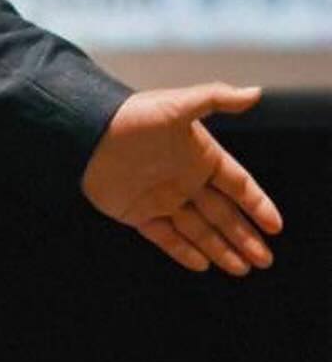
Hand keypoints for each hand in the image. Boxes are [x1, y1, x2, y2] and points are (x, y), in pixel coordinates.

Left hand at [80, 84, 281, 274]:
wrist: (85, 130)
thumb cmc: (133, 115)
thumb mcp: (177, 104)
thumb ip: (216, 98)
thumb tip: (256, 92)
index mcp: (199, 156)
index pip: (238, 185)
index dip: (258, 205)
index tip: (276, 226)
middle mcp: (185, 179)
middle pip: (223, 214)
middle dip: (245, 237)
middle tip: (266, 260)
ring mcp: (162, 197)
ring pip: (199, 230)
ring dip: (221, 249)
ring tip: (244, 269)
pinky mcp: (138, 212)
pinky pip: (166, 236)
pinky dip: (184, 251)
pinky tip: (203, 264)